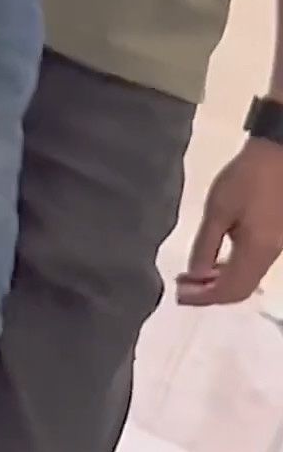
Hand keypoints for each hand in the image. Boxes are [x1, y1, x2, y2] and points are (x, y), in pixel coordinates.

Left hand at [181, 133, 282, 305]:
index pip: (229, 290)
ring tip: (192, 276)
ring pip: (247, 280)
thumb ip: (205, 245)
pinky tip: (213, 262)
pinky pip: (251, 267)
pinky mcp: (275, 239)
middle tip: (182, 287)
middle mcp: (268, 257)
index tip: (179, 294)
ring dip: (219, 283)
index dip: (203, 297)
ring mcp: (275, 249)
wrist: (279, 154)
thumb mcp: (218, 210)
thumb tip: (196, 275)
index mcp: (256, 252)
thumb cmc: (246, 179)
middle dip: (210, 293)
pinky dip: (230, 271)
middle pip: (240, 290)